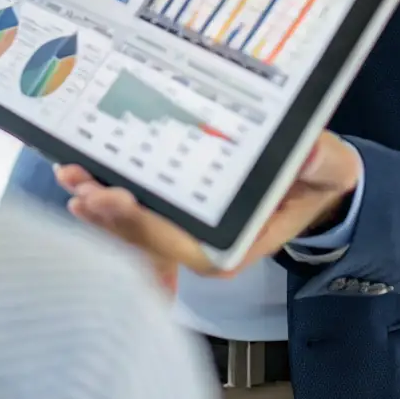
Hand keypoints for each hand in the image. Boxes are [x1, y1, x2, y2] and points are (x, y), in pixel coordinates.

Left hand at [56, 131, 361, 277]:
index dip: (143, 226)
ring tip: (71, 178)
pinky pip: (139, 215)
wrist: (320, 187)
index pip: (182, 242)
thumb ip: (319, 162)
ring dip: (101, 207)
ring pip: (136, 230)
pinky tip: (84, 180)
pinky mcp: (179, 218)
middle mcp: (206, 246)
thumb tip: (311, 152)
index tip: (114, 199)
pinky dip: (110, 199)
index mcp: (237, 242)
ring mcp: (189, 235)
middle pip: (148, 238)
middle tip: (81, 186)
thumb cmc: (319, 179)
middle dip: (110, 215)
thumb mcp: (328, 166)